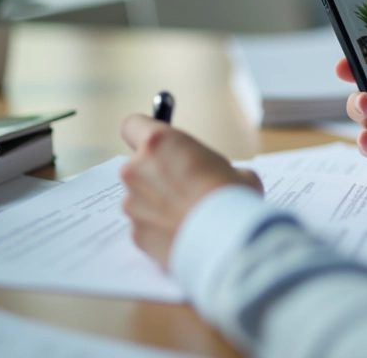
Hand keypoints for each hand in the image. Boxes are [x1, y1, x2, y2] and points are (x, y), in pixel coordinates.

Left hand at [119, 114, 262, 267]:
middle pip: (138, 166)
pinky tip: (184, 234)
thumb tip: (216, 178)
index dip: (145, 135)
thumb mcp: (234, 169)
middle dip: (156, 176)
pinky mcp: (136, 233)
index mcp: (158, 143)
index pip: (132, 125)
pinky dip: (160, 229)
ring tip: (189, 216)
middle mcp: (136, 169)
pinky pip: (145, 226)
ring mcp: (132, 203)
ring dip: (158, 204)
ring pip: (141, 198)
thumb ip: (210, 167)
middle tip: (186, 188)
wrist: (228, 241)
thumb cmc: (232, 197)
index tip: (160, 147)